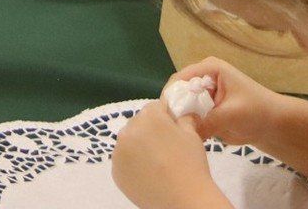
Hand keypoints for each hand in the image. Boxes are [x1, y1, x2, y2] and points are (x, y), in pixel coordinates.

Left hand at [110, 100, 229, 208]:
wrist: (183, 200)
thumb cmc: (190, 164)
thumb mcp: (192, 135)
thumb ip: (184, 119)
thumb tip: (182, 114)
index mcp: (148, 117)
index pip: (155, 107)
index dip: (166, 118)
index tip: (174, 132)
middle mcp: (128, 130)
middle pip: (139, 123)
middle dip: (150, 131)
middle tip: (166, 149)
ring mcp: (119, 152)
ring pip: (129, 142)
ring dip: (139, 147)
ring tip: (156, 163)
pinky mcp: (115, 171)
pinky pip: (124, 160)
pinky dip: (133, 164)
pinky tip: (148, 174)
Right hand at [164, 58, 285, 149]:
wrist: (273, 125)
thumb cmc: (256, 111)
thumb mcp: (231, 114)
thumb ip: (207, 121)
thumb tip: (184, 131)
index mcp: (209, 69)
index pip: (180, 79)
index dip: (171, 96)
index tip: (165, 116)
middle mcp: (203, 79)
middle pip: (178, 92)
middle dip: (174, 109)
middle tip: (169, 129)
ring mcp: (203, 95)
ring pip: (182, 106)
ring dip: (180, 119)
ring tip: (177, 134)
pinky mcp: (205, 110)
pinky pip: (190, 117)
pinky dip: (188, 126)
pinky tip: (187, 137)